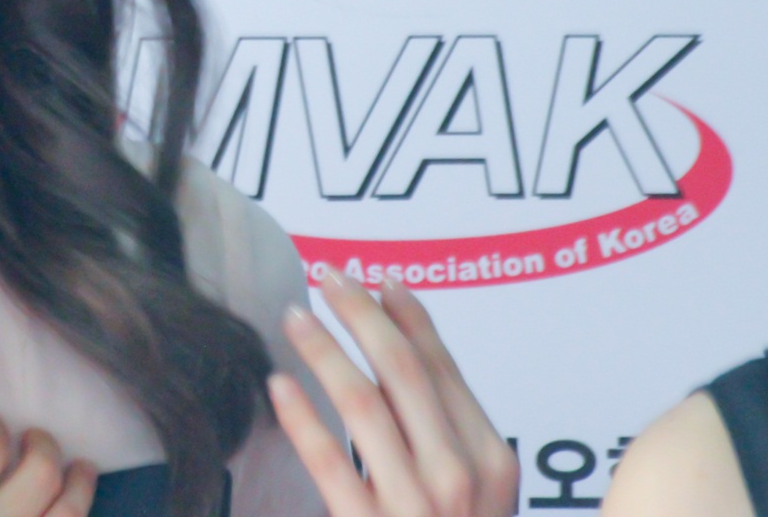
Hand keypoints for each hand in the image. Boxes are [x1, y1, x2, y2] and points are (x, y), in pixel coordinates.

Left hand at [267, 271, 517, 516]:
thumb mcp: (476, 490)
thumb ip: (447, 429)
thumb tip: (405, 347)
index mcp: (490, 458)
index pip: (440, 365)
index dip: (405, 314)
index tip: (374, 278)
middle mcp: (459, 475)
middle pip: (402, 371)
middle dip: (360, 314)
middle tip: (326, 274)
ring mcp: (417, 505)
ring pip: (362, 405)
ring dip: (323, 352)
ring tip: (293, 316)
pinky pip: (330, 465)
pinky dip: (301, 419)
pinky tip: (278, 386)